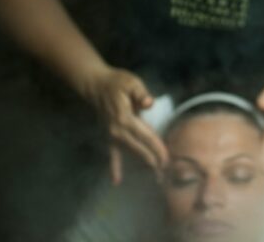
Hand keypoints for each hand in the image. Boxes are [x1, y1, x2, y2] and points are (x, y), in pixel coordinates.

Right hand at [79, 66, 168, 184]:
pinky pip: (112, 154)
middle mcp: (117, 130)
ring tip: (155, 178)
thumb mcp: (131, 82)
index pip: (146, 136)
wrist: (95, 85)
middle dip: (153, 161)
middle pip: (139, 149)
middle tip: (166, 174)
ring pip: (130, 154)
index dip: (157, 148)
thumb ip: (141, 93)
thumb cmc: (117, 82)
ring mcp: (111, 135)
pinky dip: (114, 168)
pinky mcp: (108, 136)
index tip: (167, 160)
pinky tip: (116, 181)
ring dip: (142, 165)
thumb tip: (149, 103)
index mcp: (125, 118)